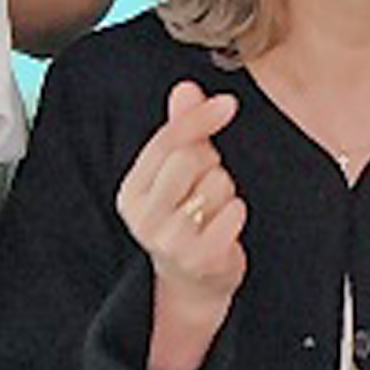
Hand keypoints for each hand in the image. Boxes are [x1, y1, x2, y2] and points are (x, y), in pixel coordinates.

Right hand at [117, 79, 246, 321]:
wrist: (194, 281)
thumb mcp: (176, 174)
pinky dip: (237, 212)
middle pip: (190, 158)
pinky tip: (225, 226)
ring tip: (214, 210)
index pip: (165, 142)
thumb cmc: (187, 218)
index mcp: (132, 192)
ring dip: (226, 191)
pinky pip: (234, 212)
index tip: (228, 104)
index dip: (198, 118)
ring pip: (216, 184)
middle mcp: (144, 217)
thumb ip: (182, 129)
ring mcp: (170, 241)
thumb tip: (186, 87)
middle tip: (208, 181)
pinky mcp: (200, 258)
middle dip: (210, 162)